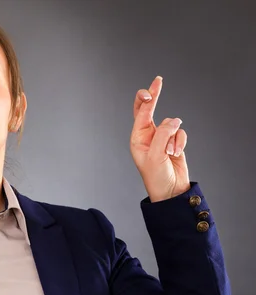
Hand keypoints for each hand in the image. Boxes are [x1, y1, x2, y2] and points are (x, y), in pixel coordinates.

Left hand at [130, 76, 189, 201]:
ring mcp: (161, 138)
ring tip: (169, 153)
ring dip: (173, 138)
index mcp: (137, 138)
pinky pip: (180, 133)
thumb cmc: (156, 177)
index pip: (140, 114)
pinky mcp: (174, 142)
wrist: (171, 191)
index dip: (146, 100)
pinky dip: (181, 142)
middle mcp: (148, 136)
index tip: (150, 91)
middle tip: (158, 80)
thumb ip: (163, 135)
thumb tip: (174, 120)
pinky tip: (176, 153)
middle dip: (154, 96)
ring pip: (171, 124)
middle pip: (150, 110)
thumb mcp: (155, 155)